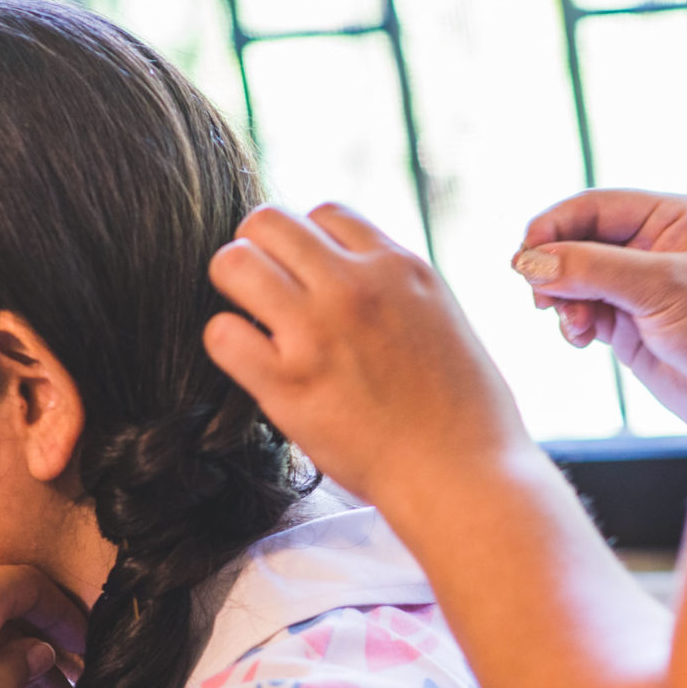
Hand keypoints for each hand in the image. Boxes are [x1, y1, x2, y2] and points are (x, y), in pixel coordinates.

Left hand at [204, 203, 542, 510]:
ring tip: (255, 321)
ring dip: (236, 288)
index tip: (310, 275)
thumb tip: (353, 273)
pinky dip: (229, 344)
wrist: (463, 475)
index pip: (325, 212)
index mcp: (399, 266)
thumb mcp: (443, 317)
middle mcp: (355, 286)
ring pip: (233, 262)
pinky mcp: (287, 384)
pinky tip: (253, 363)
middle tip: (268, 290)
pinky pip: (222, 333)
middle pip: (268, 220)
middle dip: (259, 249)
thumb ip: (395, 287)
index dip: (309, 241)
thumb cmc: (465, 411)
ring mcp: (317, 332)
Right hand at [512, 189, 686, 430]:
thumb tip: (529, 261)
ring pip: (575, 277)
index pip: (595, 206)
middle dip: (556, 268)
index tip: (524, 257)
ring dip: (563, 299)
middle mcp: (653, 243)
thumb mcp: (660, 287)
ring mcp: (639, 283)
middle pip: (579, 240)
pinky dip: (572, 321)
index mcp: (672, 215)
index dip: (553, 227)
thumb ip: (592, 269)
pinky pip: (583, 309)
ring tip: (573, 325)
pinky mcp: (630, 321)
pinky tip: (582, 338)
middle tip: (541, 298)